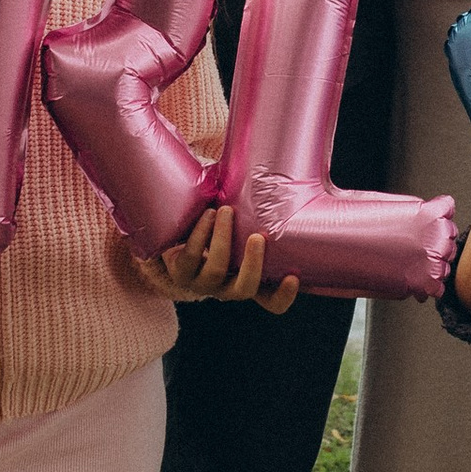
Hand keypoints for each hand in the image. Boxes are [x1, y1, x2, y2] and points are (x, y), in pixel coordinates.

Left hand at [132, 204, 300, 313]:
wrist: (176, 233)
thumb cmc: (219, 225)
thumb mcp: (241, 223)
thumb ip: (257, 211)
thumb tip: (277, 168)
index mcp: (247, 281)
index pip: (271, 302)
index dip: (283, 296)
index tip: (294, 276)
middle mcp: (226, 287)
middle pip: (243, 289)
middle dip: (252, 264)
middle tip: (258, 236)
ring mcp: (202, 282)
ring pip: (216, 269)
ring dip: (222, 238)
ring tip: (226, 210)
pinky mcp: (180, 271)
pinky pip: (191, 256)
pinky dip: (201, 233)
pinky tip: (207, 213)